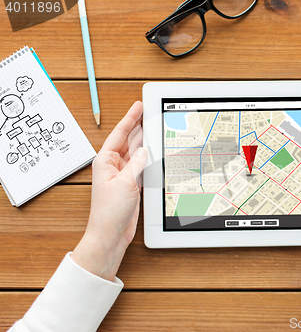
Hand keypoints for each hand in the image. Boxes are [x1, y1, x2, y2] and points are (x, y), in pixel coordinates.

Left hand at [72, 101, 147, 280]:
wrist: (110, 233)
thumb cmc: (110, 211)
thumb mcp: (126, 183)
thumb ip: (137, 164)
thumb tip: (144, 150)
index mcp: (106, 161)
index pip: (120, 133)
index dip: (130, 118)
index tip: (138, 106)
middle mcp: (113, 165)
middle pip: (129, 140)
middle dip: (139, 126)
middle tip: (150, 112)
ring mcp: (123, 175)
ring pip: (137, 152)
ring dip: (145, 141)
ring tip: (155, 126)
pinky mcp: (131, 184)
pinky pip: (142, 165)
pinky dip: (149, 158)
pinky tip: (155, 151)